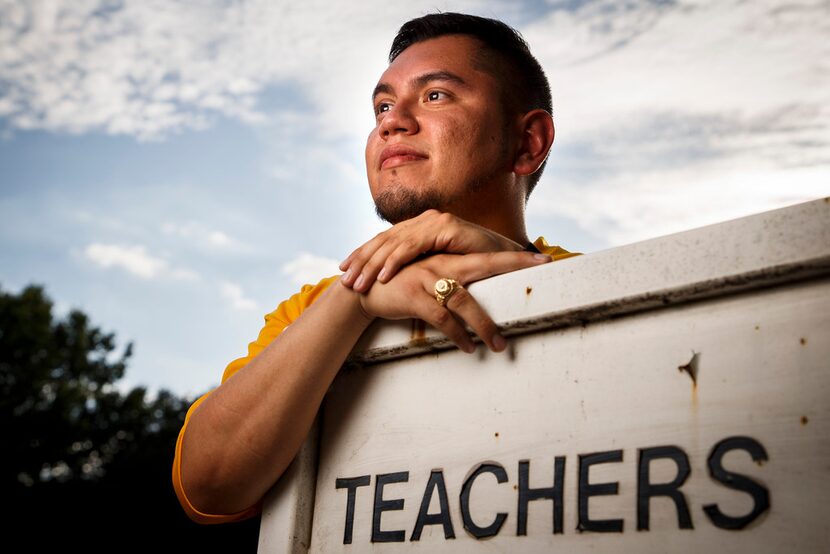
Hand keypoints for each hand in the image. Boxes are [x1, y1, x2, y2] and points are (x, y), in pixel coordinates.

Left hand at [340, 209, 524, 292]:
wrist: (508, 257)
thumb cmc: (474, 265)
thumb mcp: (440, 266)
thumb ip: (420, 267)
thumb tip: (394, 281)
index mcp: (421, 227)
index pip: (386, 242)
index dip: (363, 256)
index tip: (345, 272)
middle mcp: (425, 220)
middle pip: (384, 241)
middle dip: (361, 261)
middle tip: (344, 281)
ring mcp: (435, 221)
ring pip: (394, 243)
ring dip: (373, 265)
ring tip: (358, 283)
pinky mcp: (445, 227)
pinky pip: (414, 246)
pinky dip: (396, 260)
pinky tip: (382, 276)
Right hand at [356, 250, 550, 352]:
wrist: (363, 287)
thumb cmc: (400, 283)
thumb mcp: (428, 276)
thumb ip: (453, 279)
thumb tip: (479, 295)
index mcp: (448, 258)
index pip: (488, 255)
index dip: (515, 257)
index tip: (544, 259)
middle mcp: (441, 263)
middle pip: (485, 265)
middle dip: (514, 267)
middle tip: (543, 272)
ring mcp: (427, 278)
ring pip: (464, 300)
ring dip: (484, 325)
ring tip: (498, 345)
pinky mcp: (413, 296)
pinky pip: (442, 318)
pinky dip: (457, 335)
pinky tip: (467, 347)